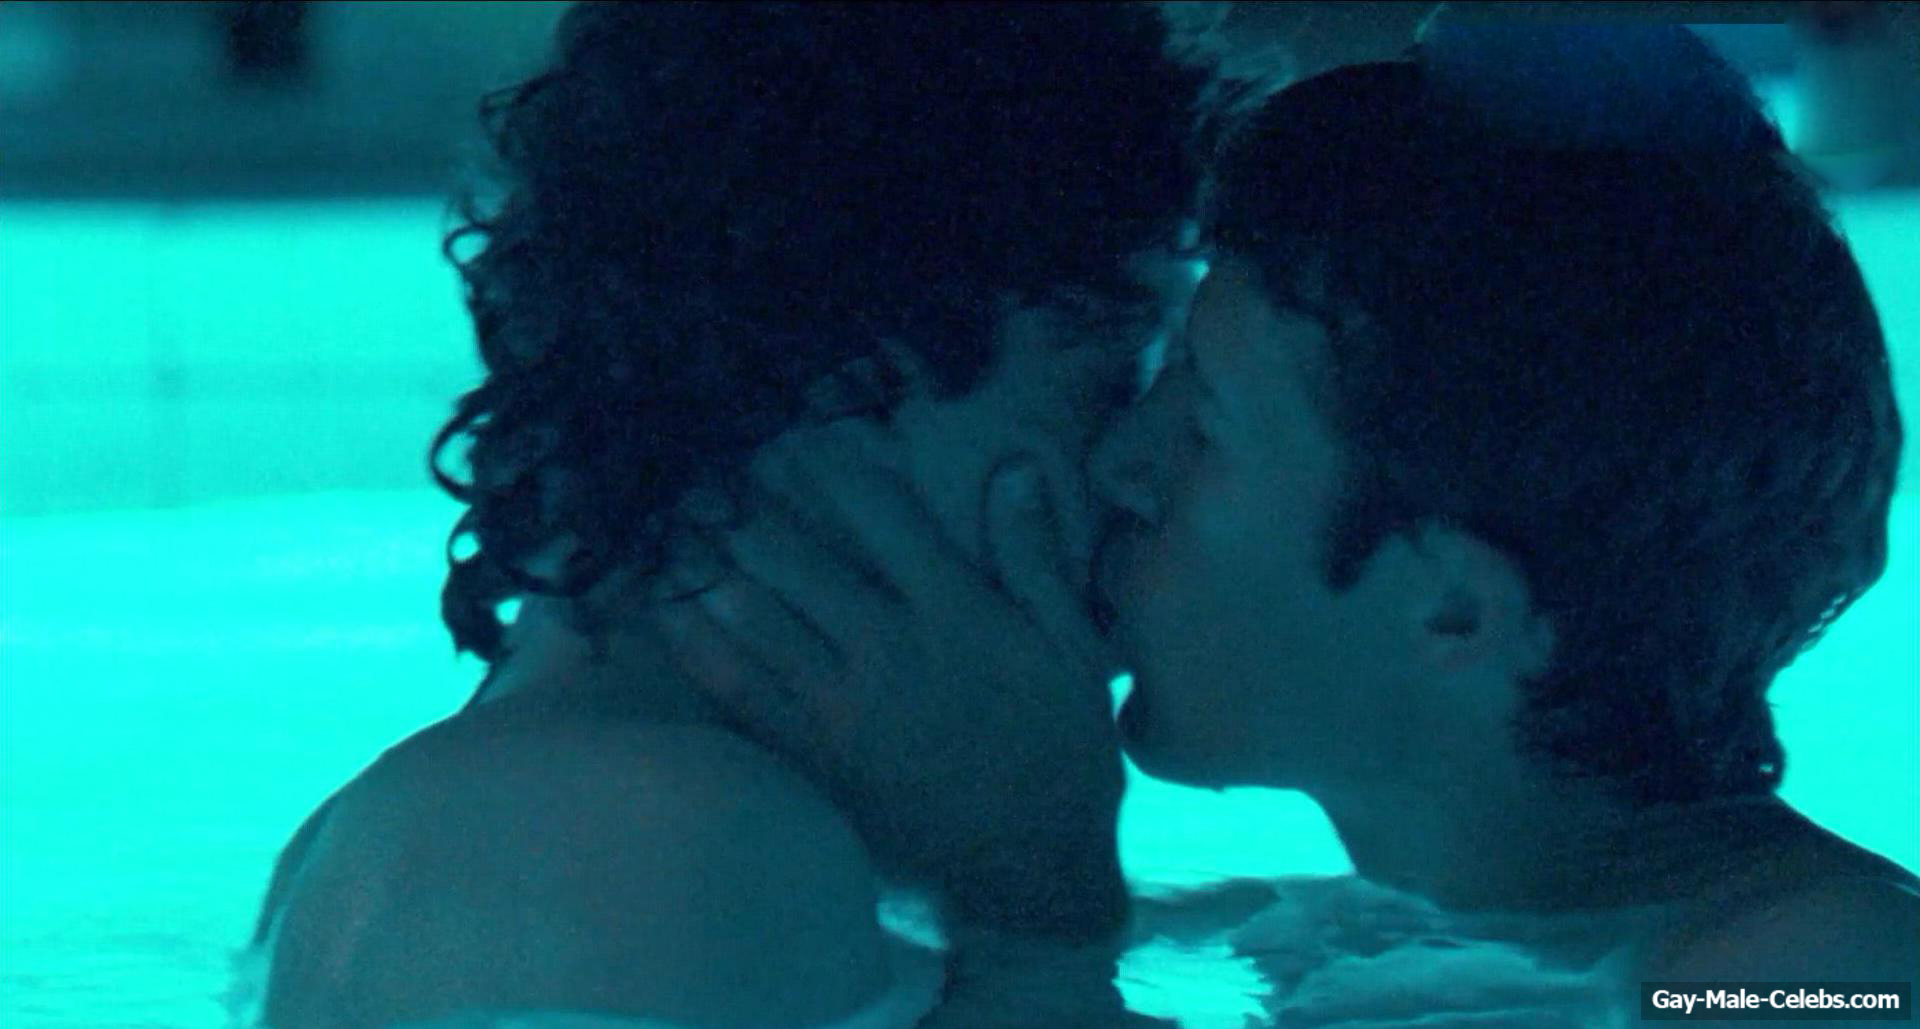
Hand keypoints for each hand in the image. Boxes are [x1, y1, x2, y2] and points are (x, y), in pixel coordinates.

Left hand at [654, 421, 1129, 940]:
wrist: (1032, 879)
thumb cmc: (1062, 758)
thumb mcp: (1071, 651)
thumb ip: (1033, 558)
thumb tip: (1010, 470)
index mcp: (954, 613)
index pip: (882, 515)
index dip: (834, 468)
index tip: (799, 437)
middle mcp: (887, 649)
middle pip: (796, 558)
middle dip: (748, 508)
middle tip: (707, 475)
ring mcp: (840, 707)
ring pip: (754, 616)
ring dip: (708, 564)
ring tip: (673, 525)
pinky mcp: (811, 759)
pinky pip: (737, 693)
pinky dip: (697, 647)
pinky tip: (665, 612)